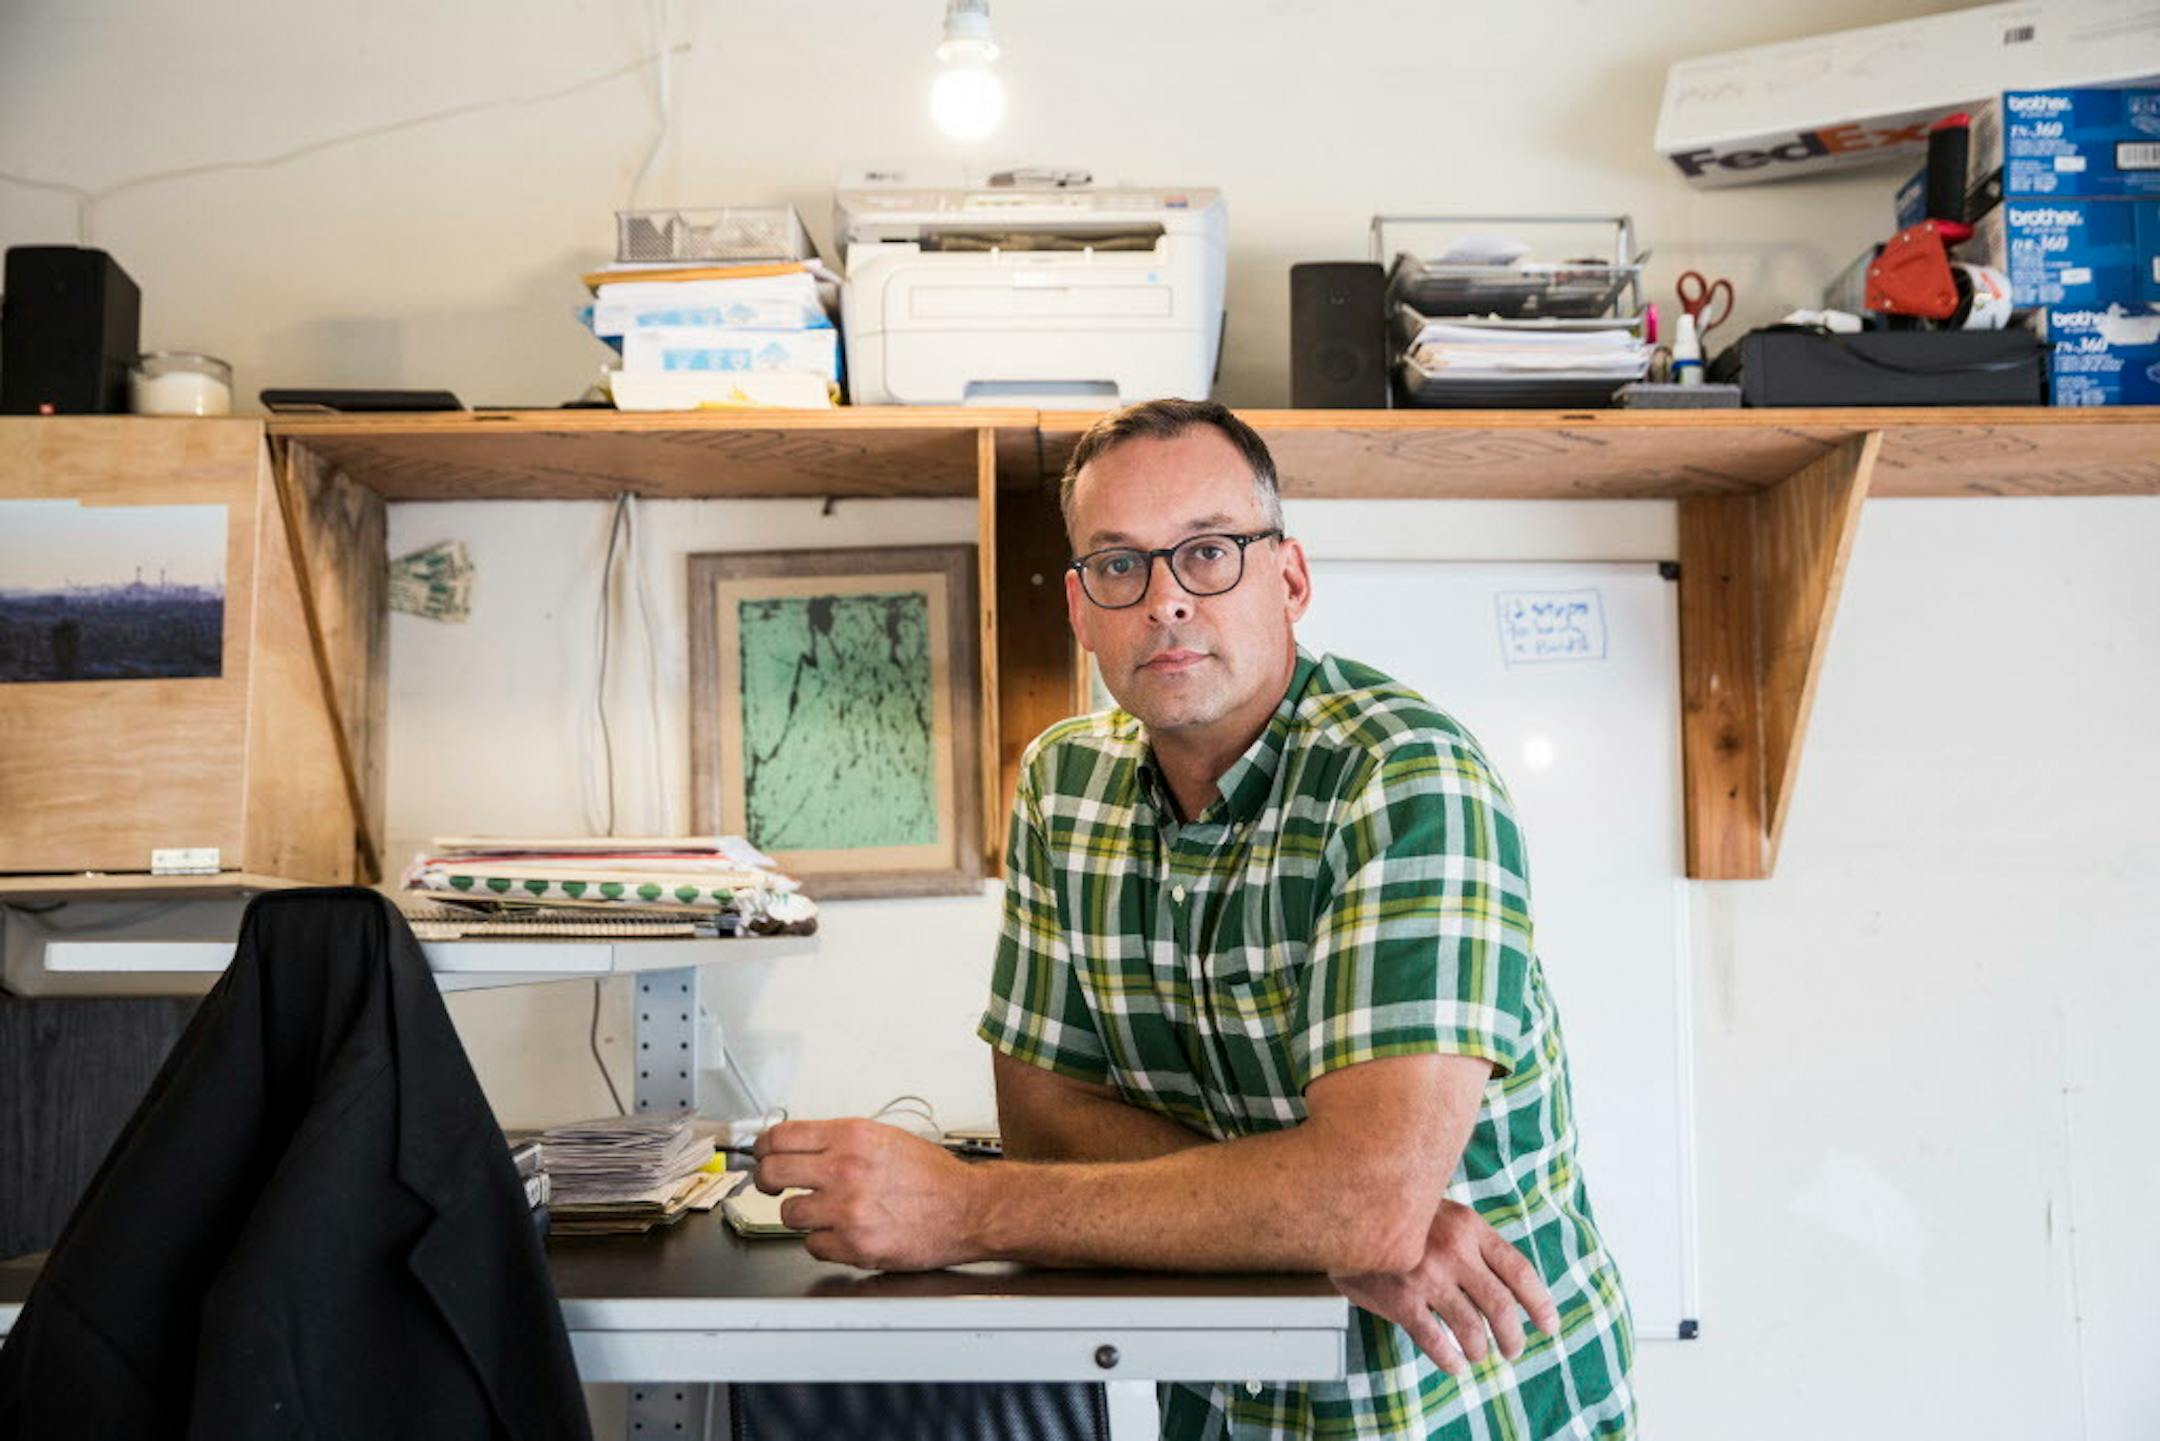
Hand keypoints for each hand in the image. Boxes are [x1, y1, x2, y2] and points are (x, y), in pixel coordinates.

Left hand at [752, 1117, 983, 1271]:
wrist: (967, 1209)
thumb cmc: (932, 1176)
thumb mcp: (885, 1138)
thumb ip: (840, 1141)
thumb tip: (799, 1146)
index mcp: (851, 1137)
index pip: (780, 1137)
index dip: (763, 1147)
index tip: (762, 1155)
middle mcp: (845, 1170)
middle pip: (771, 1173)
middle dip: (766, 1181)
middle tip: (773, 1185)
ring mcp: (847, 1210)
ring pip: (789, 1214)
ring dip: (802, 1214)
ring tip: (826, 1211)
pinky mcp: (854, 1245)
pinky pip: (812, 1245)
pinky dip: (823, 1241)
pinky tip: (844, 1232)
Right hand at [1331, 1200, 1558, 1376]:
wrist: (1344, 1210)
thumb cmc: (1399, 1217)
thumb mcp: (1442, 1214)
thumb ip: (1473, 1243)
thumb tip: (1509, 1288)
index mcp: (1469, 1226)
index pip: (1518, 1270)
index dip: (1539, 1303)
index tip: (1549, 1325)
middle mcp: (1453, 1250)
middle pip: (1500, 1306)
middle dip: (1513, 1336)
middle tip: (1513, 1350)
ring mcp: (1426, 1275)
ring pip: (1471, 1328)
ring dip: (1480, 1349)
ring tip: (1478, 1354)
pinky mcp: (1400, 1299)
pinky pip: (1435, 1340)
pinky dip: (1450, 1358)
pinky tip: (1455, 1365)